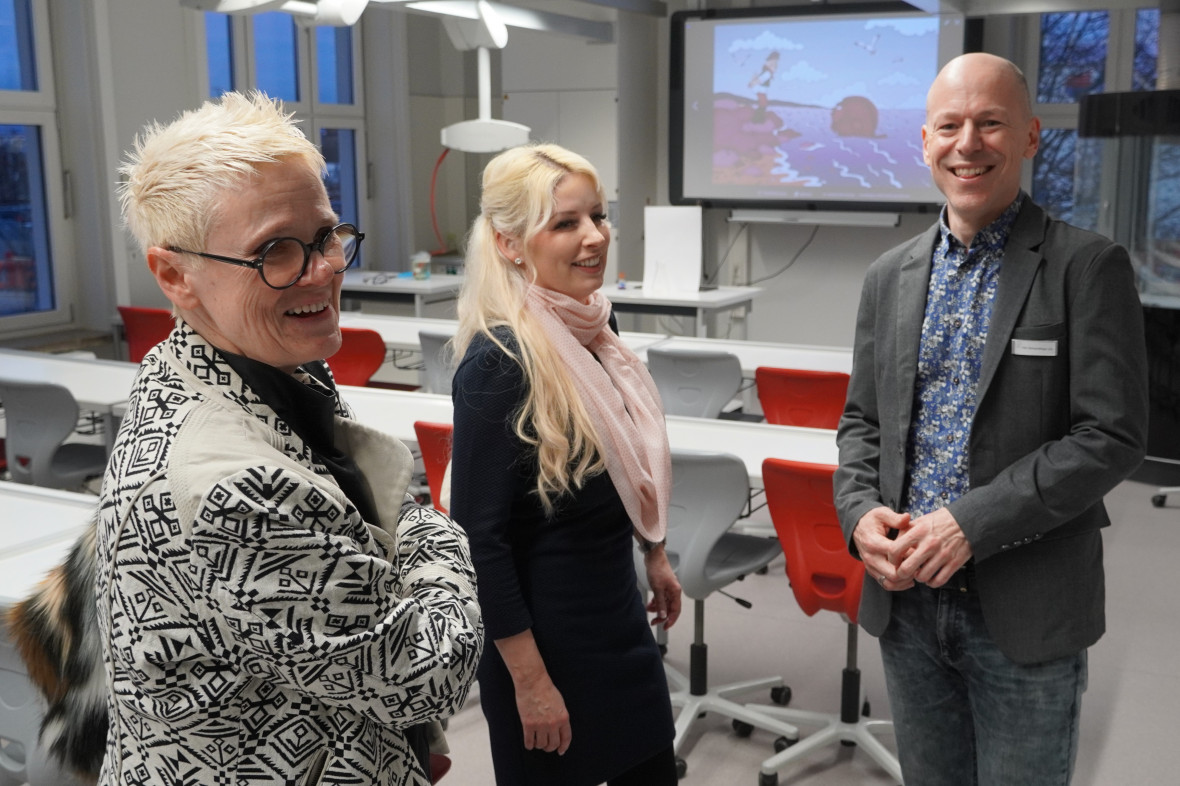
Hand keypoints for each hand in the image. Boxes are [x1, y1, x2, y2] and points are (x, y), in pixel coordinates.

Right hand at [494, 631, 571, 754]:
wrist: (533, 682)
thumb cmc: (546, 689)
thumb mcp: (560, 703)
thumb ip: (560, 717)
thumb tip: (558, 730)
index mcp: (563, 717)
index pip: (566, 738)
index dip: (563, 747)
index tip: (560, 751)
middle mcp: (553, 724)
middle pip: (553, 744)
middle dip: (550, 748)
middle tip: (547, 747)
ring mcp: (540, 725)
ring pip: (541, 745)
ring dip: (540, 746)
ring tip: (537, 742)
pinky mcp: (528, 725)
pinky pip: (529, 742)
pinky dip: (530, 745)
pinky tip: (529, 744)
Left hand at [643, 546, 681, 629]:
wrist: (653, 557)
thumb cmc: (657, 569)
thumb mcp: (657, 588)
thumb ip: (660, 603)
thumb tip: (662, 616)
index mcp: (675, 592)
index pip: (676, 610)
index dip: (671, 620)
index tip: (664, 627)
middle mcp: (673, 591)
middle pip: (670, 608)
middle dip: (662, 615)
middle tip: (654, 621)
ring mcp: (668, 588)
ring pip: (665, 603)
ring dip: (657, 608)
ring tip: (649, 610)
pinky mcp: (663, 586)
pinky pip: (661, 598)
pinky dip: (656, 602)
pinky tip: (650, 604)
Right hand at [852, 506, 914, 590]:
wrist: (857, 527)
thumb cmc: (872, 520)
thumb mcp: (882, 513)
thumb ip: (895, 518)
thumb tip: (907, 518)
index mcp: (873, 543)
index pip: (894, 555)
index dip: (910, 554)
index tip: (920, 550)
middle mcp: (870, 557)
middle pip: (893, 574)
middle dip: (909, 571)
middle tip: (920, 564)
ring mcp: (870, 566)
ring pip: (890, 583)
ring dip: (905, 581)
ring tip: (915, 572)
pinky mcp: (872, 572)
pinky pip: (886, 584)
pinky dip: (899, 584)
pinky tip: (909, 578)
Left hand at [890, 507, 971, 587]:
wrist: (967, 520)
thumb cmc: (940, 521)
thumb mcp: (920, 521)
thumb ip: (905, 532)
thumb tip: (892, 545)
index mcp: (918, 531)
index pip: (895, 550)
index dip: (891, 559)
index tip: (894, 561)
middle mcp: (929, 544)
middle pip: (906, 569)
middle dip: (902, 573)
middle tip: (903, 572)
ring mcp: (942, 555)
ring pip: (922, 577)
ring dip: (918, 578)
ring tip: (919, 572)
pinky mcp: (954, 563)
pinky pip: (938, 581)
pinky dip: (932, 582)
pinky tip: (930, 577)